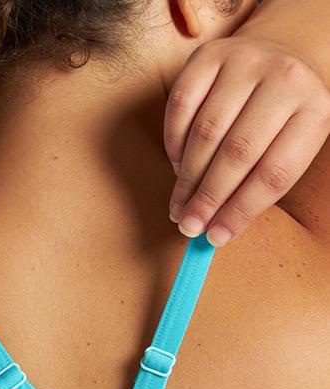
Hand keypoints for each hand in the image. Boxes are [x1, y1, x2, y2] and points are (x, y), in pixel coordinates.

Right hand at [164, 37, 329, 245]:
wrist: (285, 51)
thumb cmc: (286, 114)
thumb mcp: (293, 144)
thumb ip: (262, 183)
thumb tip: (216, 230)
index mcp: (315, 110)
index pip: (273, 174)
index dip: (240, 211)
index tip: (216, 237)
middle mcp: (283, 80)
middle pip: (237, 154)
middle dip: (208, 198)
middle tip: (190, 226)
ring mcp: (245, 61)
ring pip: (205, 132)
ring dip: (187, 178)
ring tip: (180, 206)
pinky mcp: (210, 54)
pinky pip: (181, 105)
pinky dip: (174, 143)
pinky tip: (176, 167)